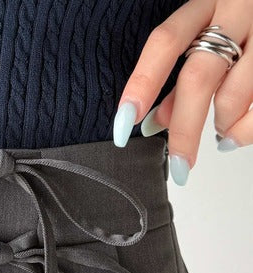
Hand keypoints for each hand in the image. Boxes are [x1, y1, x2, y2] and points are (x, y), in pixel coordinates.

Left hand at [112, 0, 252, 185]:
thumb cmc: (241, 23)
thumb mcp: (206, 36)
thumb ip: (181, 78)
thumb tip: (154, 124)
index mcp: (206, 3)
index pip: (165, 42)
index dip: (142, 84)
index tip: (124, 123)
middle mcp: (235, 11)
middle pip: (199, 78)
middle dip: (183, 129)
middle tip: (179, 166)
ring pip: (234, 95)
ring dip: (222, 124)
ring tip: (220, 133)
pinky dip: (245, 130)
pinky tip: (234, 134)